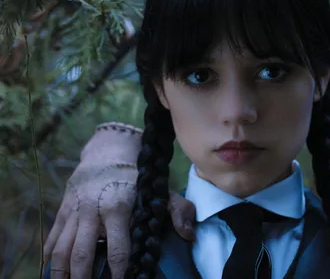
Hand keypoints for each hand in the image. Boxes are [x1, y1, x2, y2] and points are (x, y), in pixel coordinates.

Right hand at [43, 122, 195, 278]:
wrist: (106, 153)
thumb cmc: (135, 176)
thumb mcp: (159, 189)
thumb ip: (177, 210)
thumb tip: (189, 236)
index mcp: (117, 207)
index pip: (118, 249)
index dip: (119, 272)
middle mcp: (92, 211)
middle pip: (82, 254)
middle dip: (82, 278)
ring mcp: (74, 211)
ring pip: (61, 249)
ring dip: (61, 273)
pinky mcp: (63, 209)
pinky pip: (53, 237)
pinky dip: (50, 256)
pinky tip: (52, 270)